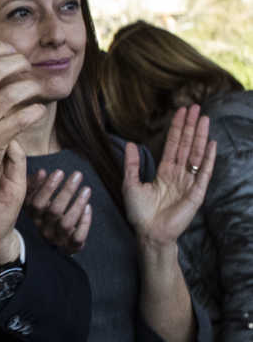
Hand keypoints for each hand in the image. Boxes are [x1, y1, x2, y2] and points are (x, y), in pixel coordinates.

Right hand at [22, 165, 91, 254]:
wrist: (53, 241)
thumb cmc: (47, 212)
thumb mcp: (37, 198)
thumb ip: (36, 185)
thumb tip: (42, 173)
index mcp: (33, 216)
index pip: (36, 203)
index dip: (47, 187)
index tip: (59, 172)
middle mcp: (42, 229)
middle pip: (53, 210)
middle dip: (67, 191)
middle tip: (77, 175)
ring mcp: (56, 239)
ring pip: (66, 223)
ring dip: (78, 204)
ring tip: (86, 189)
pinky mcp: (70, 246)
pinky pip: (78, 237)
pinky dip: (84, 222)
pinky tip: (88, 207)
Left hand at [123, 104, 213, 245]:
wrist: (149, 233)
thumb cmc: (139, 212)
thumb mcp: (130, 184)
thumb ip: (132, 164)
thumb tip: (130, 143)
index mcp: (164, 172)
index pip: (173, 145)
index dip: (177, 129)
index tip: (181, 112)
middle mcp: (179, 174)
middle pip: (186, 145)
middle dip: (190, 127)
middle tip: (195, 108)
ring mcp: (189, 182)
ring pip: (196, 154)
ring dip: (200, 137)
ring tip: (204, 119)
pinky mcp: (196, 193)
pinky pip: (203, 173)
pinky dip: (207, 159)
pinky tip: (210, 144)